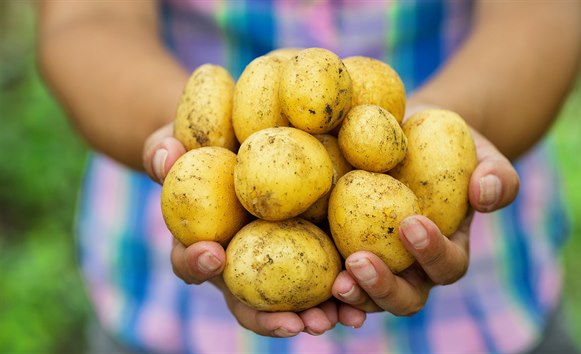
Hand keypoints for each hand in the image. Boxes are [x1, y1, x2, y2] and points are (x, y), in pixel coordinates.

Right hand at [143, 123, 365, 335]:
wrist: (240, 140)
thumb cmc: (204, 147)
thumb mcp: (179, 142)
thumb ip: (165, 153)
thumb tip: (165, 154)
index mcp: (203, 244)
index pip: (191, 261)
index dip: (197, 263)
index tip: (212, 254)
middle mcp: (238, 265)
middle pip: (248, 302)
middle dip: (269, 318)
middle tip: (293, 323)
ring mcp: (274, 264)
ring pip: (290, 302)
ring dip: (311, 316)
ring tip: (333, 320)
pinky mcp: (309, 253)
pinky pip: (324, 278)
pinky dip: (341, 292)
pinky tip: (361, 302)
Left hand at [331, 128, 519, 315]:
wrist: (407, 137)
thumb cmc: (447, 145)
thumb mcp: (480, 153)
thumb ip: (497, 174)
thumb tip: (486, 192)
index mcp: (447, 249)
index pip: (446, 265)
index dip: (432, 253)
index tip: (411, 223)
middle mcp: (413, 268)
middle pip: (406, 297)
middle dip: (385, 288)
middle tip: (360, 262)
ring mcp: (380, 267)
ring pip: (369, 300)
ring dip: (353, 297)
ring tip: (335, 282)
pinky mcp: (346, 255)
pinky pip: (338, 280)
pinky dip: (326, 293)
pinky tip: (313, 283)